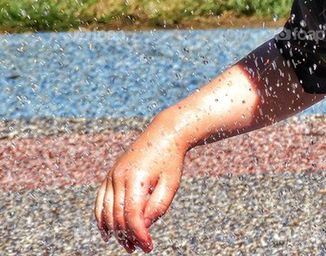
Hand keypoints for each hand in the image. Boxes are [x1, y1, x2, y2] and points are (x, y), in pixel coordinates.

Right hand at [94, 126, 185, 252]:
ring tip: (126, 243)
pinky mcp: (109, 175)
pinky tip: (108, 232)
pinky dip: (101, 218)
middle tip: (138, 247)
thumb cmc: (171, 160)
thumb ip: (158, 206)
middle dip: (127, 235)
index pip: (132, 214)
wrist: (164, 134)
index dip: (139, 233)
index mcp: (137, 178)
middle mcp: (119, 176)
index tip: (148, 246)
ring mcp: (112, 175)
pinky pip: (100, 201)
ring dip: (114, 231)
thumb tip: (142, 227)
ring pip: (106, 211)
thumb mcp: (171, 183)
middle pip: (117, 215)